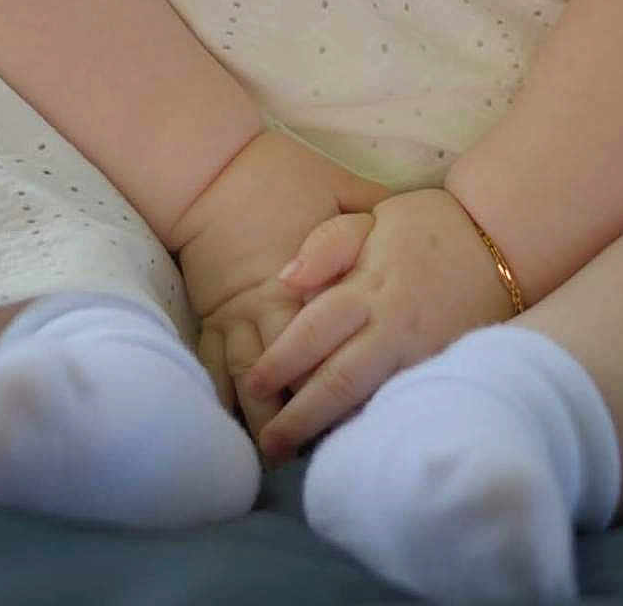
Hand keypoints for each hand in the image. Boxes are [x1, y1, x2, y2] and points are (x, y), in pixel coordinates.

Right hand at [169, 129, 388, 442]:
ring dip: (263, 416)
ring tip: (275, 459)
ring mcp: (239, 309)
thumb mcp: (339, 184)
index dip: (352, 385)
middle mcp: (275, 303)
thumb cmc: (281, 172)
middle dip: (306, 418)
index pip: (339, 342)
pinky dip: (223, 396)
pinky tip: (230, 426)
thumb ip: (371, 217)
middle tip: (325, 459)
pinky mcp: (212, 311)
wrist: (214, 163)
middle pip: (297, 372)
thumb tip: (409, 233)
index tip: (369, 420)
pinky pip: (216, 363)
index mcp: (316, 276)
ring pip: (252, 377)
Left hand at [243, 187, 516, 462]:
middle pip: (340, 382)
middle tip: (268, 447)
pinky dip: (376, 426)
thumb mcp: (373, 217)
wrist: (503, 244)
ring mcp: (424, 357)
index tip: (251, 385)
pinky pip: (404, 405)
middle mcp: (395, 328)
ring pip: (373, 404)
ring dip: (335, 432)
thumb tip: (285, 281)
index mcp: (370, 287)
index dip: (280, 362)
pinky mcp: (445, 373)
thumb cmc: (428, 228)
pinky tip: (354, 444)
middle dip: (300, 418)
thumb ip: (327, 245)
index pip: (315, 331)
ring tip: (301, 454)